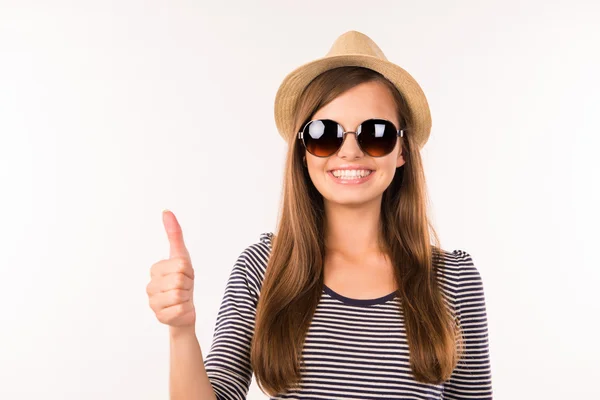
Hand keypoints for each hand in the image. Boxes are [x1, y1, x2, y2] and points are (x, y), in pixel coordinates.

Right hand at [147, 210, 195, 326]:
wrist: (184, 308)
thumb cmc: (183, 280)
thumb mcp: (181, 256)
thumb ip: (174, 234)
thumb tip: (166, 211)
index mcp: (155, 269)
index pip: (181, 265)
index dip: (188, 271)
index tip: (184, 274)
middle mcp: (150, 285)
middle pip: (180, 280)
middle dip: (188, 284)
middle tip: (184, 287)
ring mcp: (153, 302)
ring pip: (179, 295)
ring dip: (187, 296)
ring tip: (182, 297)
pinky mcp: (160, 317)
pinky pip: (180, 309)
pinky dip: (186, 309)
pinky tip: (180, 309)